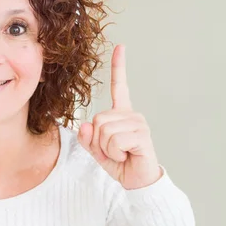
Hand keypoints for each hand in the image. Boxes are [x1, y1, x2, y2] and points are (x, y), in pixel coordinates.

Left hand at [78, 45, 162, 189]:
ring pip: (103, 131)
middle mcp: (131, 114)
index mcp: (120, 113)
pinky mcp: (141, 135)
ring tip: (120, 153)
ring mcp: (138, 123)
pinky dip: (114, 153)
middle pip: (97, 119)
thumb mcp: (96, 149)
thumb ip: (86, 138)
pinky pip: (114, 140)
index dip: (119, 67)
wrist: (136, 179)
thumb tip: (84, 125)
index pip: (119, 86)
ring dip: (106, 148)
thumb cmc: (118, 161)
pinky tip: (126, 155)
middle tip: (112, 150)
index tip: (120, 46)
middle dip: (97, 140)